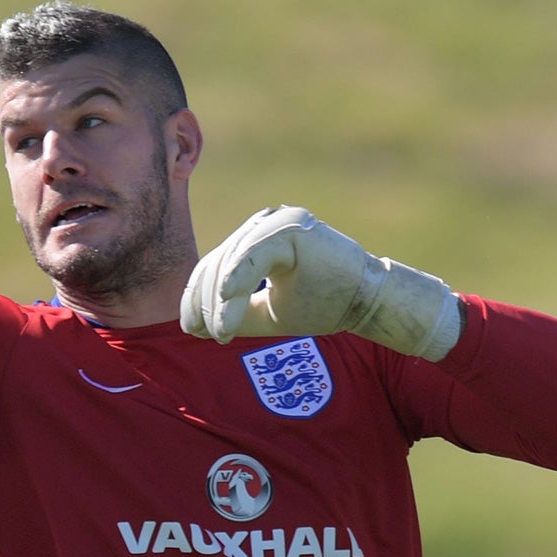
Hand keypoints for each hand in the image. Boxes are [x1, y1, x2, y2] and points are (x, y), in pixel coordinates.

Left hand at [180, 205, 462, 360]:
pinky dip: (238, 275)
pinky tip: (226, 296)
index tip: (193, 331)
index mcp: (252, 242)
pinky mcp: (293, 226)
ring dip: (220, 299)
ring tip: (221, 331)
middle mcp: (262, 226)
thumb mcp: (263, 313)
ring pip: (230, 260)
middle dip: (205, 303)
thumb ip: (230, 311)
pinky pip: (254, 251)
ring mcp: (277, 221)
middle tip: (208, 335)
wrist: (365, 302)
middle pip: (216, 264)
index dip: (195, 299)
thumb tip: (191, 323)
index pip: (212, 268)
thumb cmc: (317, 305)